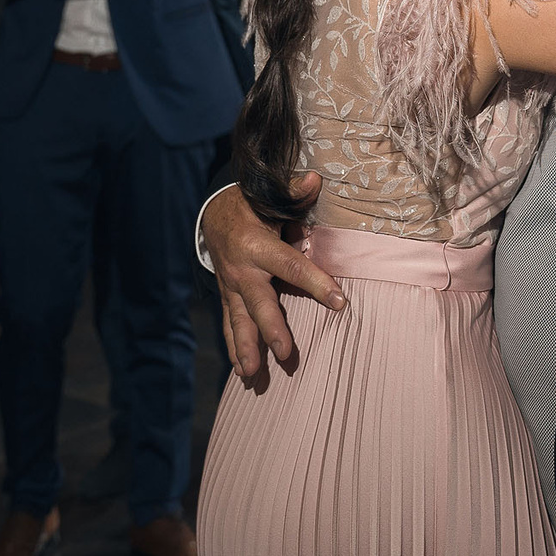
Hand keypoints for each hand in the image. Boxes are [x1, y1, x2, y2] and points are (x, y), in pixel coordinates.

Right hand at [206, 177, 344, 381]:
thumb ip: (293, 191)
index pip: (291, 266)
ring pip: (239, 321)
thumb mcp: (270, 195)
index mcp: (258, 245)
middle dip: (271, 328)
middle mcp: (242, 270)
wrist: (215, 215)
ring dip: (246, 349)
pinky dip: (235, 349)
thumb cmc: (252, 206)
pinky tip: (243, 373)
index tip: (341, 302)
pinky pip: (230, 325)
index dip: (316, 283)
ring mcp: (232, 288)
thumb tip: (314, 180)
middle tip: (285, 352)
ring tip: (253, 375)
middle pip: (259, 302)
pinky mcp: (228, 298)